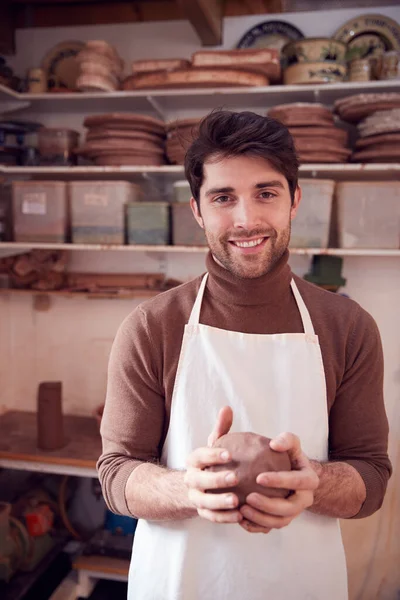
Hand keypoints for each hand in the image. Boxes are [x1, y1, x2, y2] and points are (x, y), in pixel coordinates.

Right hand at [184, 406, 242, 523]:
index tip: (229, 454)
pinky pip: (212, 517)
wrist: (194, 487)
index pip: (199, 456)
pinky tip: (241, 516)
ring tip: (237, 501)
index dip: (212, 455)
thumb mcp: (213, 445)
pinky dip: (224, 518)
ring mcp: (195, 497)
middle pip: (200, 480)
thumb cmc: (211, 462)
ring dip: (220, 502)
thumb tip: (227, 408)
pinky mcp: (202, 512)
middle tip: (236, 478)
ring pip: (204, 501)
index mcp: (193, 461)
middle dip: (216, 479)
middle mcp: (191, 479)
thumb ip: (221, 429)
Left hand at [240, 432, 318, 533]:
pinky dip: (256, 527)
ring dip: (260, 518)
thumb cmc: (289, 456)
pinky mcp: (282, 520)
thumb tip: (274, 444)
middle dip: (268, 505)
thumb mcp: (292, 444)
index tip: (259, 477)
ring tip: (242, 510)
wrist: (293, 475)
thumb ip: (287, 439)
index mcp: (309, 480)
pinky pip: (270, 528)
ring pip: (279, 522)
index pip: (297, 482)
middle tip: (249, 497)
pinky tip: (241, 520)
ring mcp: (294, 512)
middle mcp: (304, 499)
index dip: (279, 481)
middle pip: (289, 508)